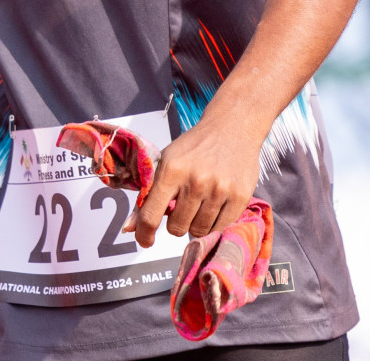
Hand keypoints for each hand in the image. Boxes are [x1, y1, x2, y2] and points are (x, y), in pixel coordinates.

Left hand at [132, 114, 261, 247]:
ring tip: (199, 204)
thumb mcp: (165, 161)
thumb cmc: (194, 147)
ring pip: (199, 231)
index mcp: (171, 170)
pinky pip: (221, 228)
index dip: (144, 233)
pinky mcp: (240, 197)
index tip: (144, 241)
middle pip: (177, 227)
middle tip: (182, 207)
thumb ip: (148, 194)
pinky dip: (214, 223)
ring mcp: (219, 190)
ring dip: (195, 223)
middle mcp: (195, 181)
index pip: (151, 214)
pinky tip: (214, 206)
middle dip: (175, 222)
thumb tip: (129, 227)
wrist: (232, 128)